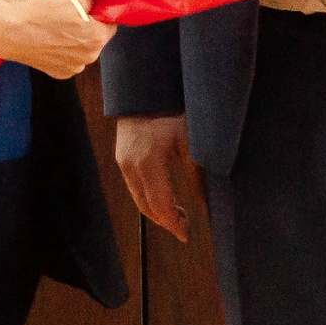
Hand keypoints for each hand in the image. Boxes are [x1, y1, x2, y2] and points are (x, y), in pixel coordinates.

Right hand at [0, 0, 113, 80]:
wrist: (11, 32)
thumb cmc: (42, 13)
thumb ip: (91, 2)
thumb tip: (94, 6)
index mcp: (97, 37)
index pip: (110, 23)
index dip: (99, 14)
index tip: (88, 9)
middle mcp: (90, 57)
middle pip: (96, 39)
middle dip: (88, 28)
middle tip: (69, 17)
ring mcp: (74, 68)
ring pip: (82, 50)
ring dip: (76, 41)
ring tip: (57, 29)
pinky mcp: (58, 74)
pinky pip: (68, 60)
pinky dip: (63, 52)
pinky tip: (50, 41)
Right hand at [114, 114, 198, 241]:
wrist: (146, 89)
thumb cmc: (173, 112)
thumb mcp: (190, 142)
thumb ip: (196, 175)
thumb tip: (205, 203)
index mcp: (149, 163)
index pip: (160, 205)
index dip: (173, 223)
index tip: (186, 235)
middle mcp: (131, 165)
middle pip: (146, 206)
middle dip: (165, 220)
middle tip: (185, 227)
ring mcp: (123, 161)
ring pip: (138, 197)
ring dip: (156, 210)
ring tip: (178, 213)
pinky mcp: (121, 156)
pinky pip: (134, 185)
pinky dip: (148, 196)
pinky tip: (165, 195)